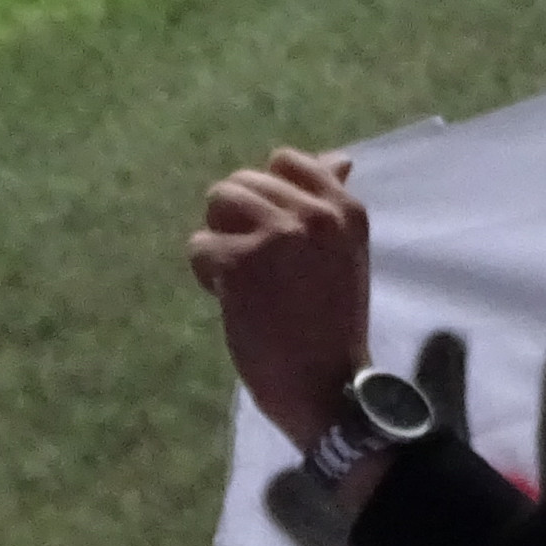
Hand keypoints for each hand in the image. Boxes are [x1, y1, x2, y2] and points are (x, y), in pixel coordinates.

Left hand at [187, 148, 371, 456]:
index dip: (265, 197)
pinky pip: (200, 245)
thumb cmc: (332, 325)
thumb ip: (332, 204)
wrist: (326, 388)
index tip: (273, 237)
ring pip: (219, 203)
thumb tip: (338, 158)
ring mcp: (277, 235)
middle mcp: (314, 214)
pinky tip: (230, 299)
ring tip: (241, 280)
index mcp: (345, 209)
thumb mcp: (346, 253)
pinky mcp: (241, 263)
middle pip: (244, 183)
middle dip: (238, 222)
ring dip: (220, 241)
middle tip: (257, 270)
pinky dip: (206, 273)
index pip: (285, 162)